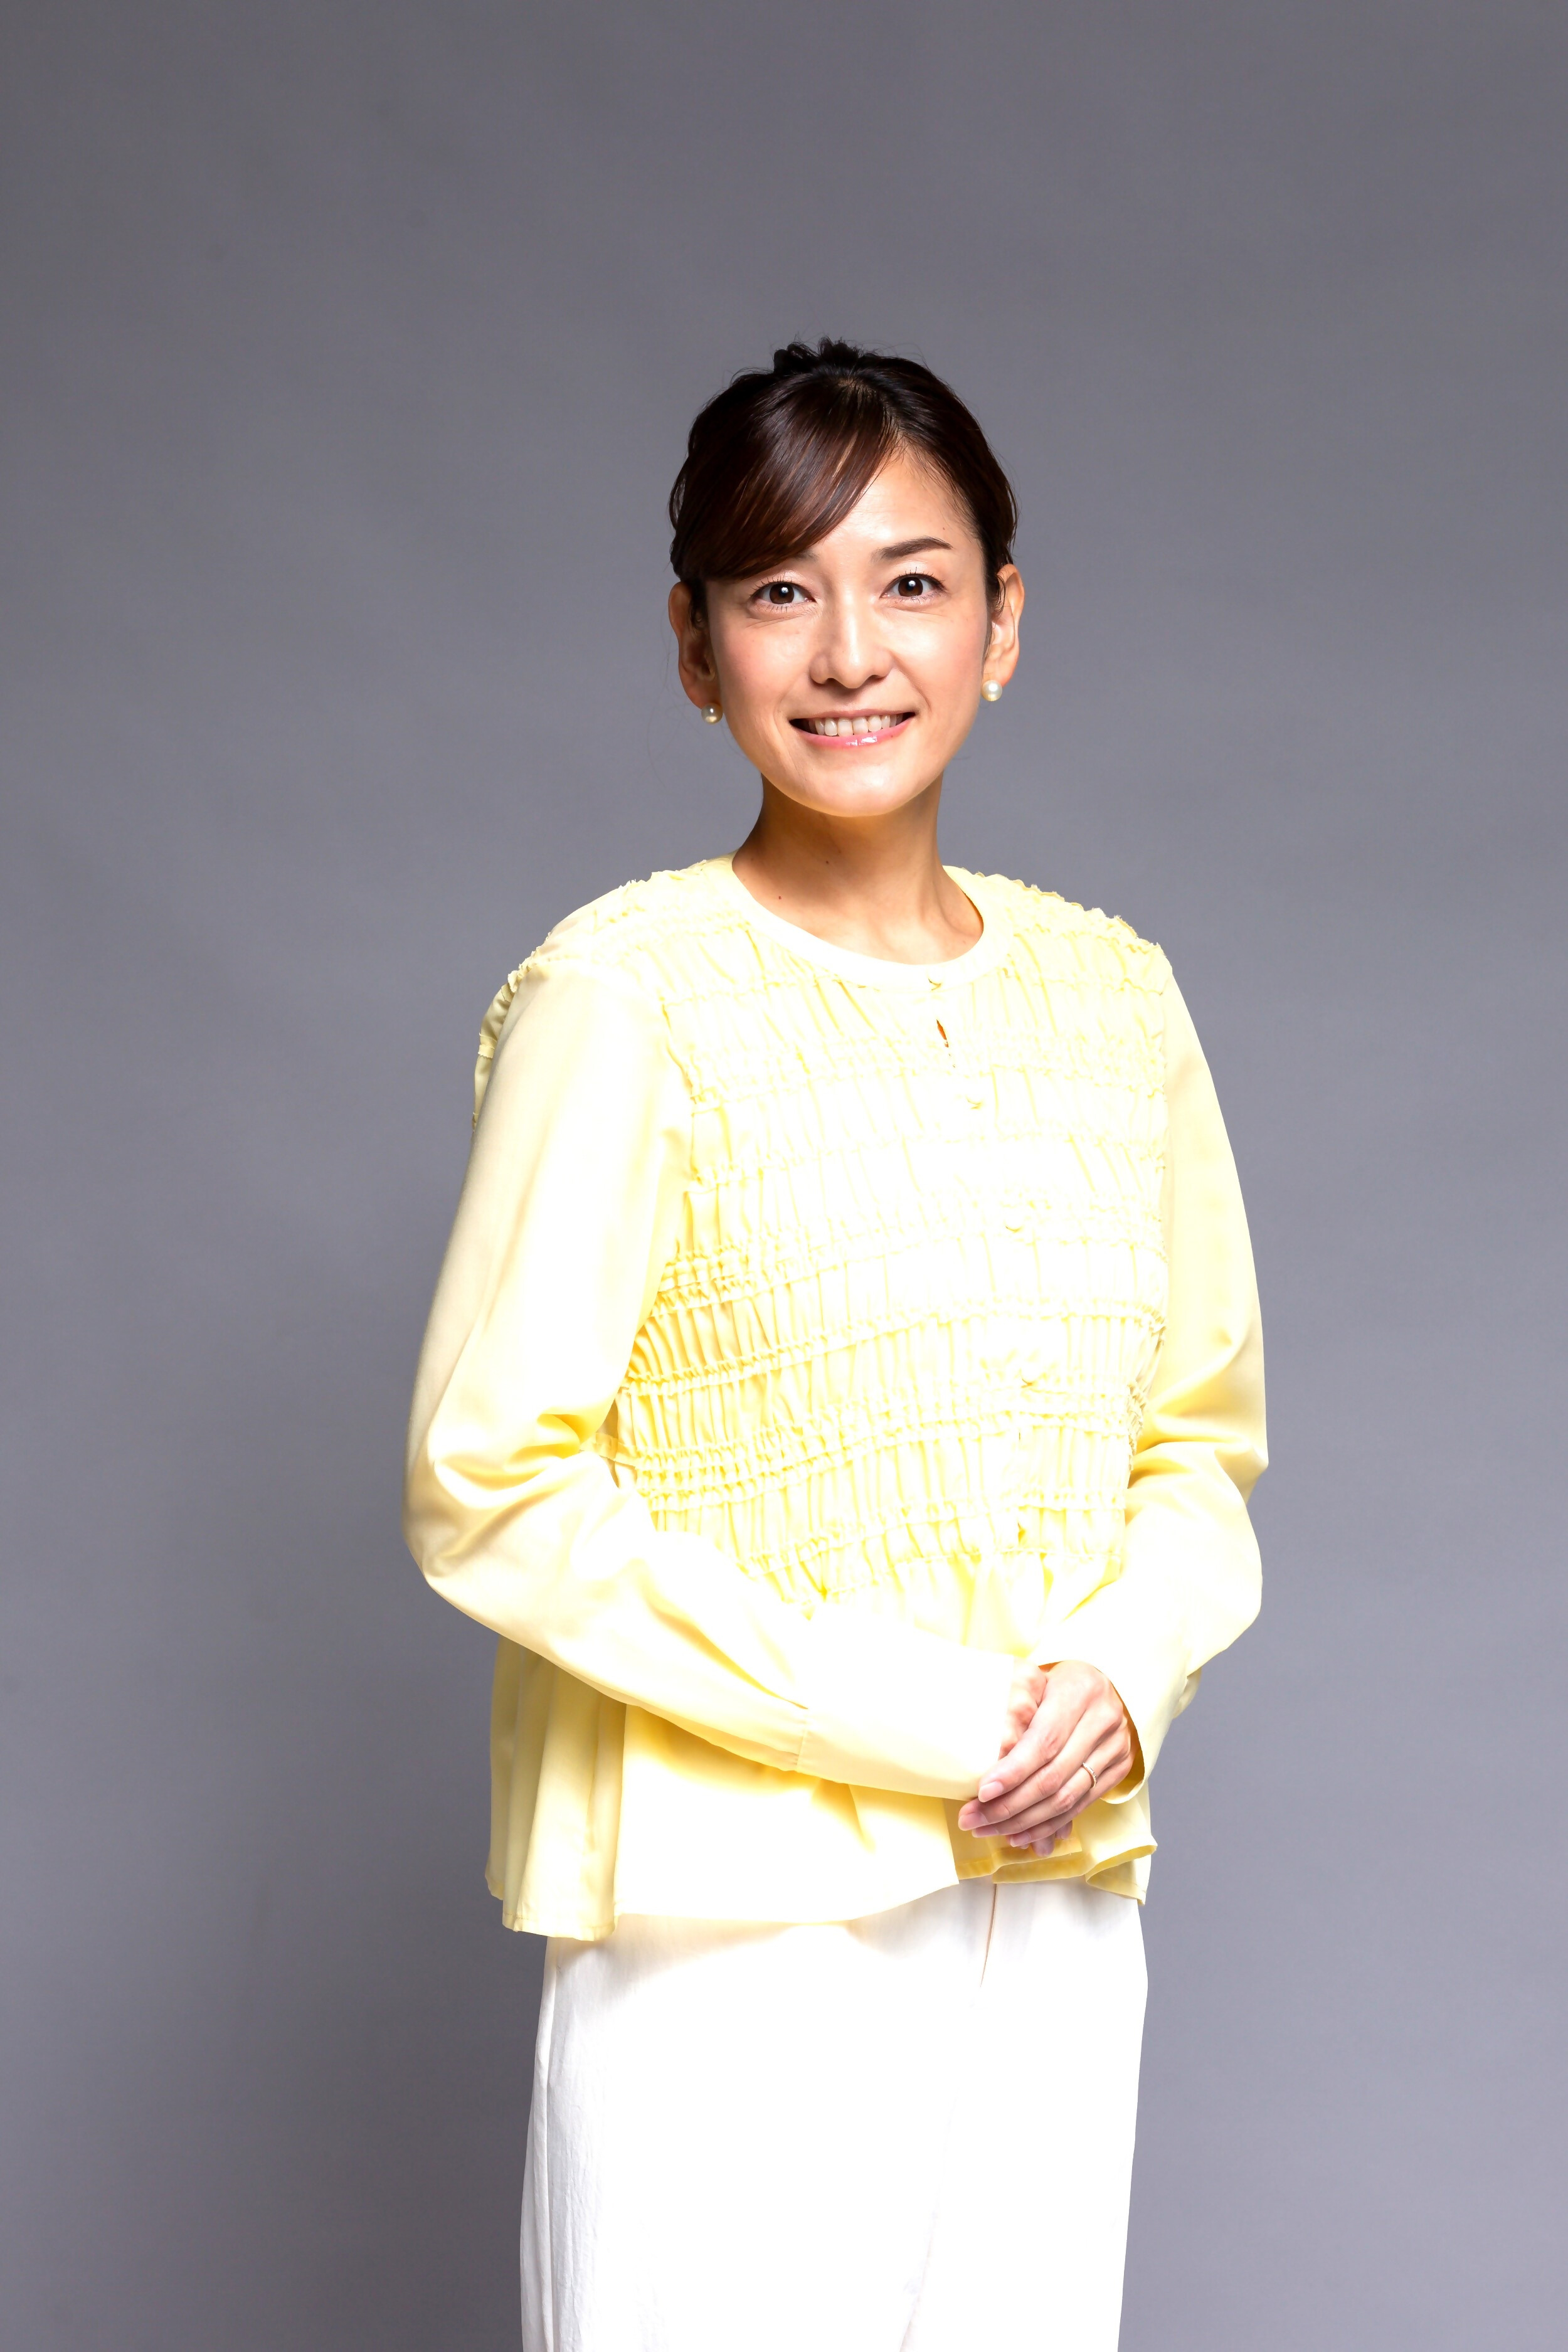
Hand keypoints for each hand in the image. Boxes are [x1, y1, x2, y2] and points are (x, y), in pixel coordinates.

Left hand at [957, 1659, 1134, 1856]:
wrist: (1108, 1683)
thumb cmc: (1058, 1683)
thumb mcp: (1036, 1682)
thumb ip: (1015, 1713)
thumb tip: (984, 1761)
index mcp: (1079, 1692)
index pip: (1044, 1742)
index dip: (1013, 1771)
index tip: (982, 1791)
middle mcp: (1103, 1722)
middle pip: (1053, 1777)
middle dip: (1009, 1805)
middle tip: (973, 1819)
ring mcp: (1115, 1749)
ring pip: (1066, 1798)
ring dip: (1024, 1822)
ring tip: (988, 1830)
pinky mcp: (1118, 1770)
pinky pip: (1080, 1806)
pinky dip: (1047, 1825)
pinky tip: (1019, 1834)